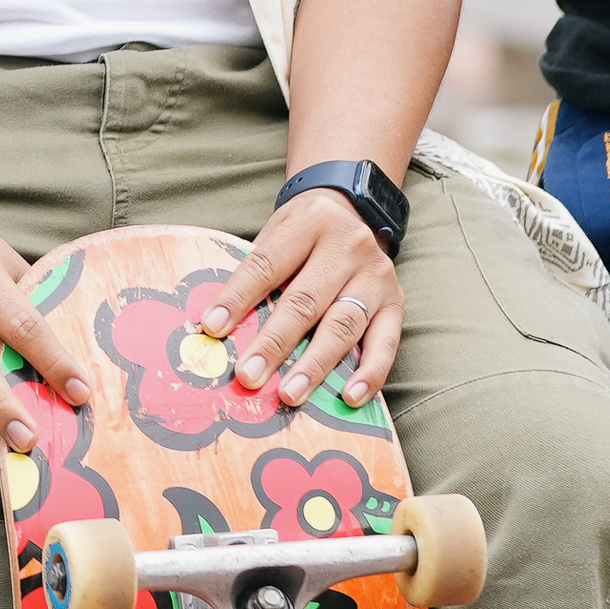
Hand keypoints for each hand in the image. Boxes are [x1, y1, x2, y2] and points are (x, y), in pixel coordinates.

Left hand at [217, 190, 407, 411]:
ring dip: (315, 365)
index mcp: (308, 223)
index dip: (237, 298)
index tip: (213, 328)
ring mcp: (376, 275)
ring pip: (343, 325)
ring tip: (290, 394)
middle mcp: (347, 246)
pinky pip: (386, 343)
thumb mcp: (277, 234)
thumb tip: (220, 328)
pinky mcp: (396, 302)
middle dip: (274, 343)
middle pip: (305, 301)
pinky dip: (370, 373)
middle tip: (249, 376)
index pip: (266, 265)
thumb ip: (257, 274)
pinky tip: (351, 397)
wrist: (354, 211)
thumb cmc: (302, 233)